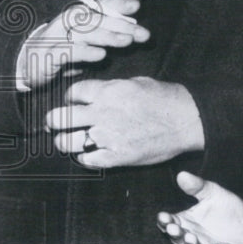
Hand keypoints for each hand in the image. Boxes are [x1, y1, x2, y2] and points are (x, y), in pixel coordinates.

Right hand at [18, 0, 149, 88]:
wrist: (24, 68)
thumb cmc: (58, 52)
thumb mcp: (82, 42)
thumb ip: (103, 35)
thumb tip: (131, 31)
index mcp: (73, 18)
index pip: (97, 6)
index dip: (116, 4)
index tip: (137, 6)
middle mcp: (64, 24)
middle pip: (94, 19)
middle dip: (120, 25)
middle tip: (143, 33)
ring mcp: (54, 38)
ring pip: (82, 33)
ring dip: (107, 36)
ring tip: (127, 41)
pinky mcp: (46, 56)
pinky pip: (67, 52)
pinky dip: (85, 52)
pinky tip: (101, 55)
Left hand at [46, 76, 204, 166]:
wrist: (187, 120)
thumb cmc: (166, 98)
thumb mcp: (136, 82)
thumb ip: (112, 88)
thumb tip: (98, 93)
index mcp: (107, 91)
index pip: (72, 93)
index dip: (69, 98)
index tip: (72, 103)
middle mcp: (102, 113)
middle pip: (59, 118)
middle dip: (55, 120)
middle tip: (57, 123)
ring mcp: (108, 137)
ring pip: (67, 142)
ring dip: (65, 141)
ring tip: (69, 141)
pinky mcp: (117, 157)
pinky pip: (87, 160)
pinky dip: (84, 158)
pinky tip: (89, 154)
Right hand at [157, 171, 242, 243]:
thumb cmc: (228, 208)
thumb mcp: (213, 193)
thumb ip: (198, 186)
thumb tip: (181, 174)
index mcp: (188, 224)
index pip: (171, 224)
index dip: (165, 222)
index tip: (163, 216)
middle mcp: (196, 240)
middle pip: (180, 240)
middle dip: (176, 235)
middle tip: (173, 228)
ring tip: (191, 237)